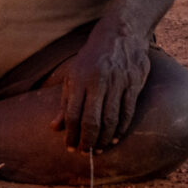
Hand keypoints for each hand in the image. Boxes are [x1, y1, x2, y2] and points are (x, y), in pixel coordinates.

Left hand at [53, 20, 152, 152]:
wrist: (120, 34)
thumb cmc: (92, 58)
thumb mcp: (73, 75)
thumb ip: (65, 103)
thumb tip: (54, 128)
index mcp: (79, 79)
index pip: (73, 114)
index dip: (71, 135)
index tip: (70, 148)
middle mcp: (98, 82)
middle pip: (92, 120)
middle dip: (88, 141)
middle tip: (85, 153)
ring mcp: (117, 83)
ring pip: (111, 119)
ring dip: (104, 139)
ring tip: (99, 149)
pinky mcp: (133, 84)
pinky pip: (127, 112)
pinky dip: (121, 129)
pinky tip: (115, 138)